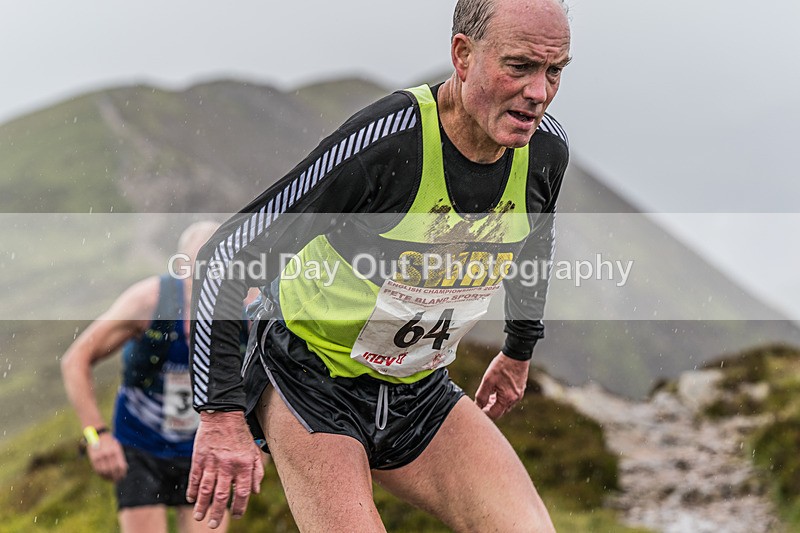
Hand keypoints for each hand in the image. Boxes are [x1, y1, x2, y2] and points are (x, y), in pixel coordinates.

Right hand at [87, 433, 127, 481]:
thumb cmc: (110, 443)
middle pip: (113, 470)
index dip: (122, 474)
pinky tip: (104, 477)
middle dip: (115, 477)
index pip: (120, 466)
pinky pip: (97, 470)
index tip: (122, 477)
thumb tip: (125, 469)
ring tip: (111, 479)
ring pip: (105, 471)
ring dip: (108, 478)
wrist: (98, 435)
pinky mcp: (93, 458)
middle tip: (117, 480)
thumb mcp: (117, 447)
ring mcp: (100, 456)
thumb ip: (120, 457)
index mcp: (116, 451)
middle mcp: (108, 454)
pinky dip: (101, 475)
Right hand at [187, 411, 263, 527]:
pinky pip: (195, 478)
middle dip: (217, 513)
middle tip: (213, 525)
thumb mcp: (254, 452)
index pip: (242, 492)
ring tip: (199, 517)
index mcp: (243, 465)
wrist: (223, 415)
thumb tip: (255, 492)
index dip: (240, 507)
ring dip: (202, 505)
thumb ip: (257, 472)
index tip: (236, 516)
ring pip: (206, 489)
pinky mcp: (199, 458)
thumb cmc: (240, 435)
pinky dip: (192, 490)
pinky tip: (191, 500)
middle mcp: (228, 466)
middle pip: (222, 495)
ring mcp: (212, 462)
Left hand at [475, 352, 529, 419]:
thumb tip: (477, 406)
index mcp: (507, 399)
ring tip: (487, 396)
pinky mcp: (520, 388)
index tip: (476, 409)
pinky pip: (510, 398)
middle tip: (480, 402)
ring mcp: (519, 394)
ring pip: (505, 405)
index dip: (483, 413)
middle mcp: (515, 399)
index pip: (494, 414)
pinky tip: (496, 390)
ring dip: (495, 403)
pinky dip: (501, 398)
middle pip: (500, 411)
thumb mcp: (488, 380)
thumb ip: (482, 395)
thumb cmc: (503, 365)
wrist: (516, 353)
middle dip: (489, 409)